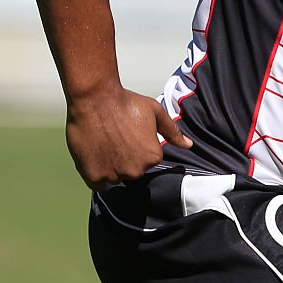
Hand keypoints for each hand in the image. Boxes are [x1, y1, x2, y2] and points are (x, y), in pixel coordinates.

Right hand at [65, 86, 192, 189]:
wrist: (94, 99)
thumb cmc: (124, 103)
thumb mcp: (155, 112)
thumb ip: (172, 131)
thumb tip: (188, 145)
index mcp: (153, 157)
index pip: (148, 159)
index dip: (138, 146)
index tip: (130, 134)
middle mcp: (136, 170)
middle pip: (133, 170)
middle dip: (126, 158)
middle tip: (116, 138)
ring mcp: (114, 175)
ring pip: (116, 176)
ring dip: (112, 166)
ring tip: (105, 143)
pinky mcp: (94, 176)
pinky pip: (99, 183)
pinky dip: (97, 173)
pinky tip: (96, 156)